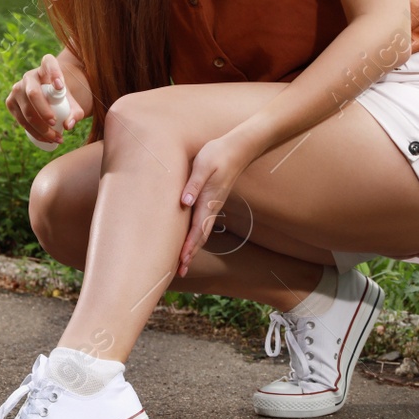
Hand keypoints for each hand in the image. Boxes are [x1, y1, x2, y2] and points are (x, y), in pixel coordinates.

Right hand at [6, 53, 84, 145]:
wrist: (46, 96)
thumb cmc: (61, 96)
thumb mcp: (71, 101)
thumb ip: (75, 112)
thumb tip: (68, 126)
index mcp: (46, 66)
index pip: (49, 63)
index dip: (54, 73)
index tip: (60, 86)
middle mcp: (29, 76)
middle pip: (33, 93)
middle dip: (43, 111)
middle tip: (55, 123)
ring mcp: (17, 88)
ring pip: (26, 111)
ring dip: (41, 128)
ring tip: (56, 138)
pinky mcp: (10, 102)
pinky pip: (21, 119)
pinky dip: (33, 132)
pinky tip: (45, 139)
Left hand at [176, 132, 253, 276]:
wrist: (238, 148)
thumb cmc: (218, 154)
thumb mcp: (203, 165)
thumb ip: (194, 183)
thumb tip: (185, 201)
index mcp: (208, 201)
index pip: (197, 229)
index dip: (189, 246)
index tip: (182, 261)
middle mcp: (211, 207)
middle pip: (200, 236)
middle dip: (190, 254)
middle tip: (180, 271)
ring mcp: (213, 205)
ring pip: (202, 231)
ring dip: (193, 247)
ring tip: (183, 262)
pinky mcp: (212, 200)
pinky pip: (203, 223)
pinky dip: (196, 235)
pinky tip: (191, 239)